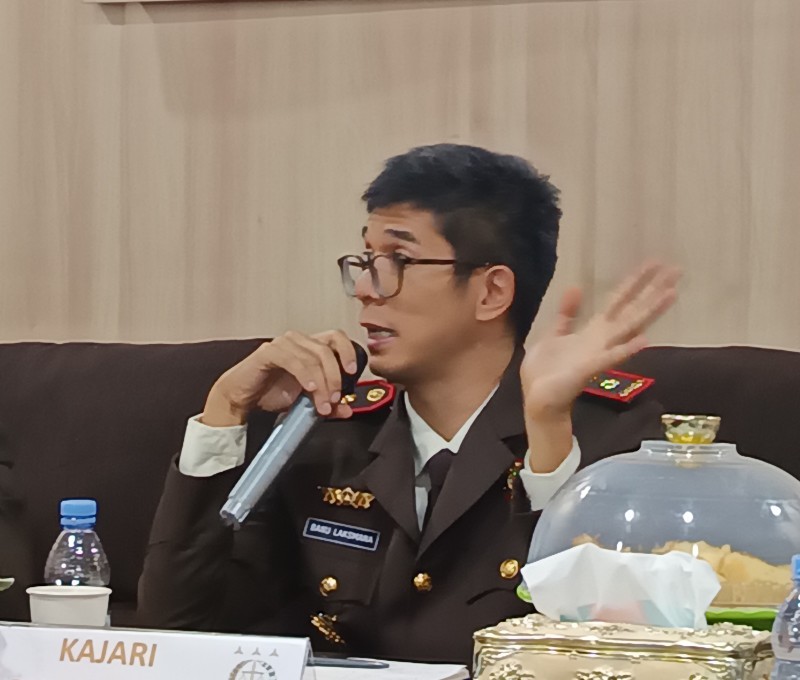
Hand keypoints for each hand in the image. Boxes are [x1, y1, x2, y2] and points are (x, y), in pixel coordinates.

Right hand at [202, 330, 357, 426]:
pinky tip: (309, 388)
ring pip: (313, 357)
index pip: (336, 338)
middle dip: (335, 377)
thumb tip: (347, 409)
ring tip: (322, 404)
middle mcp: (299, 341)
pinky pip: (292, 359)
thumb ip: (327, 402)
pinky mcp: (268, 352)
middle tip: (334, 400)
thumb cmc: (271, 393)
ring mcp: (283, 344)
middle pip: (327, 350)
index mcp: (310, 347)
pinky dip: (305, 374)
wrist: (242, 398)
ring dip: (322, 382)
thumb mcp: (306, 401)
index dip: (348, 352)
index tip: (353, 373)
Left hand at [521, 262, 679, 420]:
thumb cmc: (545, 371)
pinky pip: (611, 356)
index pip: (618, 300)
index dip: (634, 281)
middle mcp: (602, 339)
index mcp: (593, 330)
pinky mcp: (590, 368)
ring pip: (630, 328)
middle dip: (652, 290)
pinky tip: (644, 340)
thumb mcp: (552, 333)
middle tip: (676, 270)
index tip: (653, 263)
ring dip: (650, 311)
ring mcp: (600, 353)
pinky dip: (626, 348)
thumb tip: (576, 287)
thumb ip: (567, 313)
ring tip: (671, 294)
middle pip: (633, 310)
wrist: (538, 399)